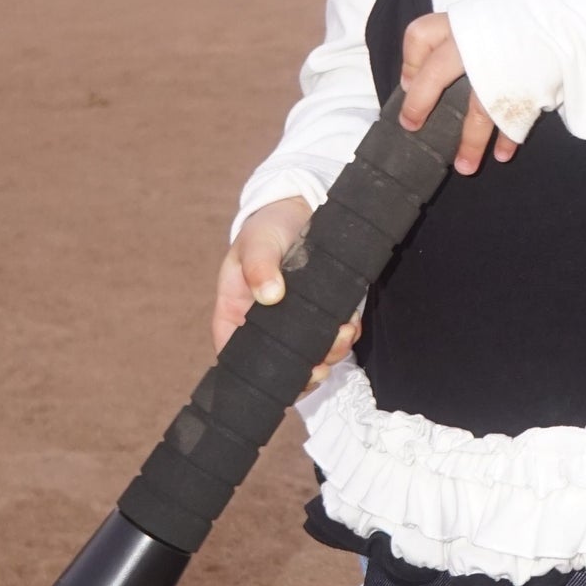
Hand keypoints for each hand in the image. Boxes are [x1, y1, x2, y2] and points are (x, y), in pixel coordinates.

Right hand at [213, 198, 361, 388]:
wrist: (302, 208)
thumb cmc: (268, 227)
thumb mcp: (258, 241)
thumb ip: (259, 266)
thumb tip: (270, 295)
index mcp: (235, 314)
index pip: (236, 355)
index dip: (257, 373)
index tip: (285, 377)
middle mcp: (263, 325)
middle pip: (279, 364)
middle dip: (304, 370)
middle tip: (322, 366)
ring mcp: (294, 323)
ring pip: (310, 354)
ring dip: (330, 352)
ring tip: (344, 333)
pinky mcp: (320, 314)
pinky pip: (333, 336)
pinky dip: (345, 335)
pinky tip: (351, 323)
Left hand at [399, 12, 517, 175]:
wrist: (570, 20)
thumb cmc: (521, 22)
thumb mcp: (486, 18)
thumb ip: (461, 39)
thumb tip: (426, 75)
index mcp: (463, 23)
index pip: (420, 36)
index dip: (410, 62)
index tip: (408, 83)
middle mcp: (476, 42)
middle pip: (436, 74)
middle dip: (420, 104)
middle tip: (412, 127)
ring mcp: (501, 66)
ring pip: (478, 109)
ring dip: (470, 142)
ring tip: (465, 167)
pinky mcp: (527, 86)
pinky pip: (511, 119)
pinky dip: (508, 139)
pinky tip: (503, 154)